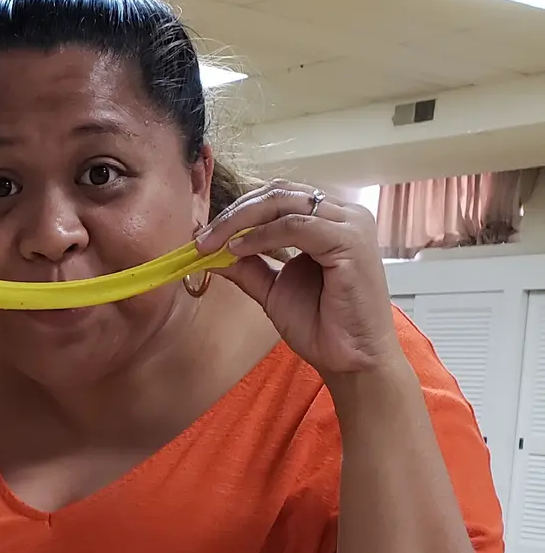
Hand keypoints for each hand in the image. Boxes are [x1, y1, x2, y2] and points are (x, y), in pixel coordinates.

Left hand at [197, 180, 402, 379]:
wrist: (350, 359)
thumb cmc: (321, 325)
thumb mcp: (272, 288)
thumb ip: (246, 266)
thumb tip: (210, 251)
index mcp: (328, 220)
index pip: (276, 197)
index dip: (236, 211)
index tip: (203, 236)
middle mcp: (343, 215)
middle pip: (277, 193)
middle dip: (233, 214)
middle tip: (202, 238)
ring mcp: (351, 225)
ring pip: (283, 203)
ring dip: (240, 221)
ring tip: (213, 244)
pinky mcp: (351, 242)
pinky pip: (296, 226)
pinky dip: (262, 236)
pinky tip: (239, 249)